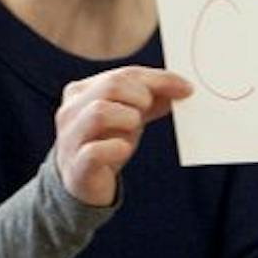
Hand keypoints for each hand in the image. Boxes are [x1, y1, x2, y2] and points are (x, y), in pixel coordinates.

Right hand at [56, 67, 193, 206]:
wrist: (85, 182)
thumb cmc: (107, 142)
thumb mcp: (129, 115)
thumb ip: (150, 99)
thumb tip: (182, 88)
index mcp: (82, 91)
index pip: (123, 74)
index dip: (158, 79)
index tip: (186, 88)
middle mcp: (70, 110)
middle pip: (111, 86)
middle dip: (141, 97)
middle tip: (149, 111)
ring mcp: (70, 138)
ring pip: (100, 112)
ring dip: (128, 118)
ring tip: (133, 128)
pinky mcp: (78, 166)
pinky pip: (95, 151)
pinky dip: (117, 148)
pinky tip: (124, 149)